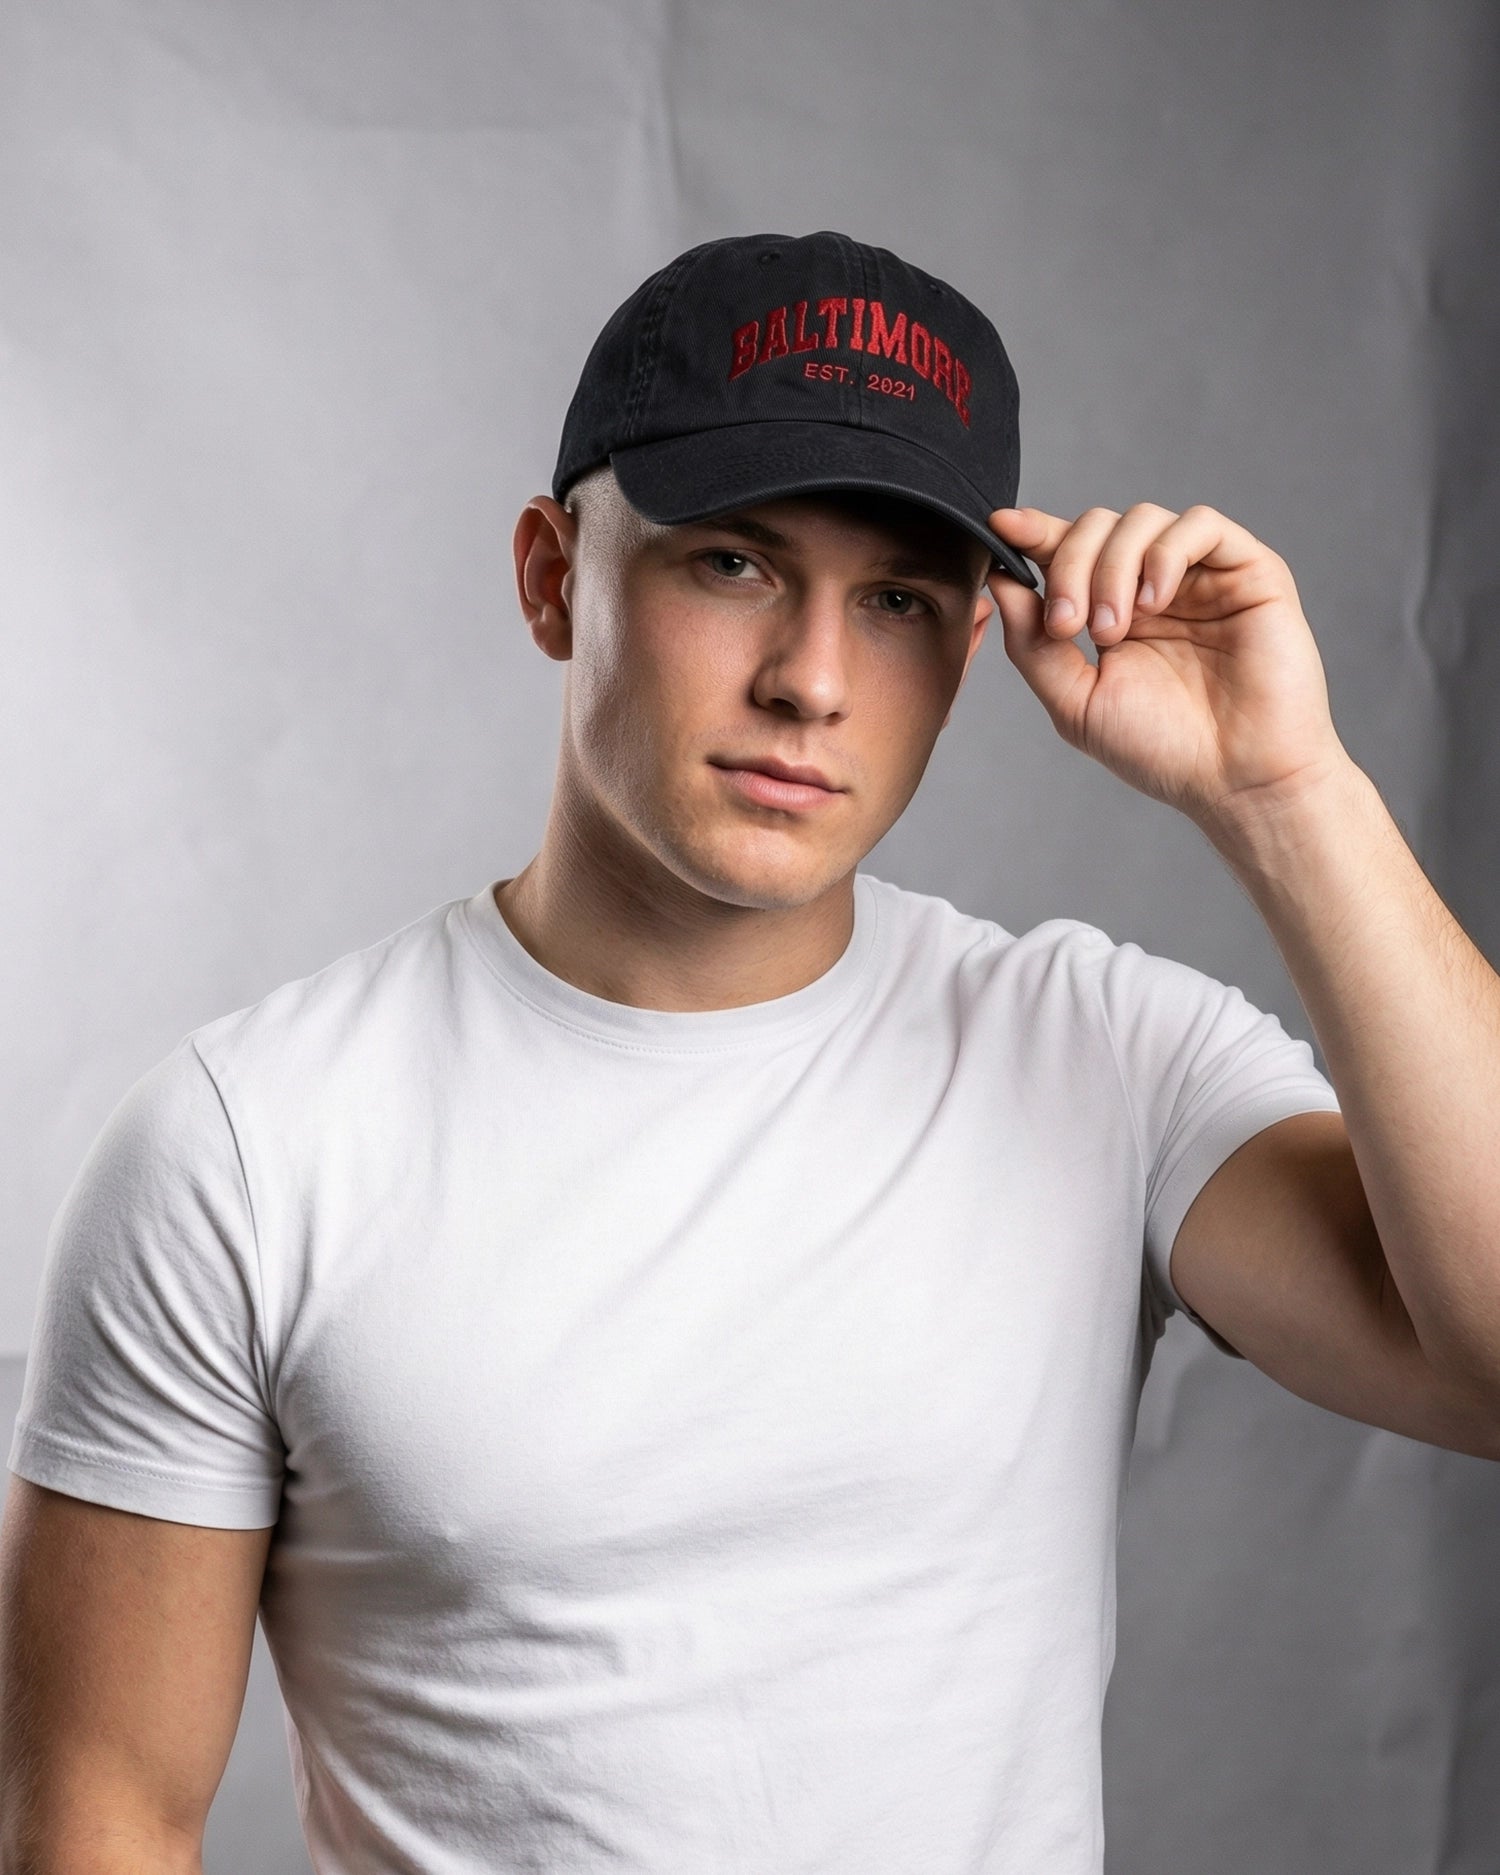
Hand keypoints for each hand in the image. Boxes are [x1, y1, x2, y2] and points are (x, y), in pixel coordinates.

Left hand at [985, 502, 1351, 828]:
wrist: (1237, 780)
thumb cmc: (1164, 750)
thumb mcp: (1076, 703)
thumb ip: (1033, 645)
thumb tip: (1000, 583)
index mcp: (1114, 612)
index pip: (1070, 551)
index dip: (1035, 532)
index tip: (1002, 529)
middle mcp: (1154, 587)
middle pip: (1098, 526)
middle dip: (1069, 566)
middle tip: (1069, 626)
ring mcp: (1201, 577)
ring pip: (1142, 519)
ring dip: (1112, 566)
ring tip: (1114, 629)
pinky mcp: (1249, 571)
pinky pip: (1200, 525)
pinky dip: (1164, 553)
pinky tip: (1155, 601)